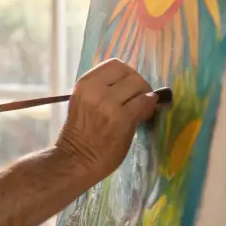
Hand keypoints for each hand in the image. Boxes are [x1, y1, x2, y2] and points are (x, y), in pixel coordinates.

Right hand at [54, 59, 158, 188]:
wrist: (76, 160)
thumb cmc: (82, 134)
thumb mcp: (86, 102)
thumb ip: (105, 90)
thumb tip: (135, 84)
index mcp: (85, 83)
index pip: (116, 64)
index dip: (127, 75)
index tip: (128, 89)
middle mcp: (96, 90)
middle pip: (131, 74)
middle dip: (139, 86)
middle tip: (137, 101)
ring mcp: (108, 104)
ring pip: (140, 86)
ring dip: (145, 97)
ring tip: (140, 110)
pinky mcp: (121, 119)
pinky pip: (145, 103)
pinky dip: (149, 107)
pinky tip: (144, 115)